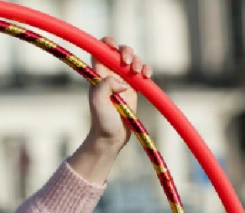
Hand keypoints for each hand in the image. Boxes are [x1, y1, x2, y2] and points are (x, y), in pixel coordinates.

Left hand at [86, 36, 152, 151]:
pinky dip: (146, 69)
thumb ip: (105, 85)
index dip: (106, 43)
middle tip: (127, 63)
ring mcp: (122, 80)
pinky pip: (142, 72)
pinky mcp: (134, 88)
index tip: (113, 47)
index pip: (100, 50)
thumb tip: (121, 80)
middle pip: (118, 51)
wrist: (112, 137)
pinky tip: (146, 76)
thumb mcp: (99, 102)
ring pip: (133, 59)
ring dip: (138, 61)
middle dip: (126, 51)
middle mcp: (109, 74)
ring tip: (138, 73)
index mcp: (98, 73)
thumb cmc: (102, 121)